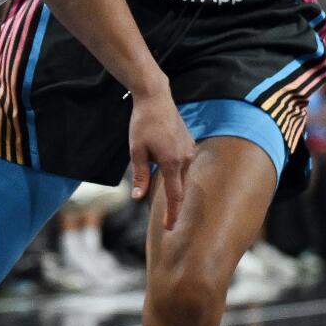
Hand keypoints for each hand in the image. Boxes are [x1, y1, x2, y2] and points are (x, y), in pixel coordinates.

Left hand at [127, 85, 195, 229]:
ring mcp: (189, 151)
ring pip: (181, 177)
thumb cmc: (143, 124)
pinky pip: (183, 166)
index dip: (172, 213)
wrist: (156, 98)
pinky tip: (166, 171)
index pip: (174, 195)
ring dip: (173, 187)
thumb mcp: (136, 151)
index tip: (170, 227)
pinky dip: (175, 174)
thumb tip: (138, 197)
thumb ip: (140, 176)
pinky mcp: (189, 145)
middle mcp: (185, 158)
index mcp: (171, 162)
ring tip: (165, 196)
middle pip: (179, 188)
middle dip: (173, 205)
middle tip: (167, 222)